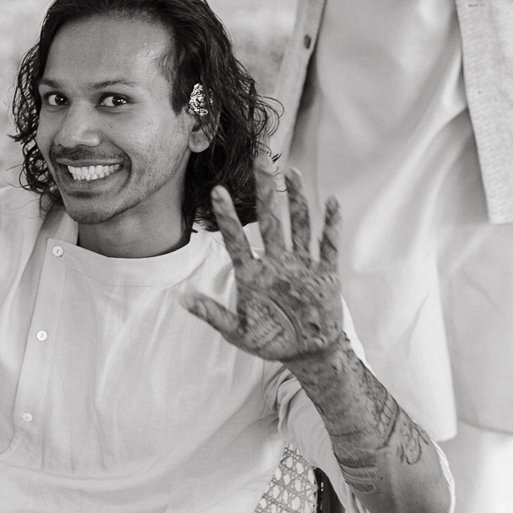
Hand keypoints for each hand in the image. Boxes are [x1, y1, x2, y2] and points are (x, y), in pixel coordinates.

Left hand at [181, 168, 344, 365]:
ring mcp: (302, 266)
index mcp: (253, 274)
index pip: (236, 240)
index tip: (217, 191)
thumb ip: (213, 315)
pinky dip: (331, 226)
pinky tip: (331, 202)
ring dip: (297, 200)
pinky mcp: (325, 275)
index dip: (227, 217)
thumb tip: (181, 299)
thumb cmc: (271, 341)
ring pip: (299, 225)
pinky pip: (328, 246)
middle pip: (270, 219)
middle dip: (265, 190)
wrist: (307, 353)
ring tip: (292, 173)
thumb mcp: (238, 333)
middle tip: (260, 159)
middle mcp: (277, 263)